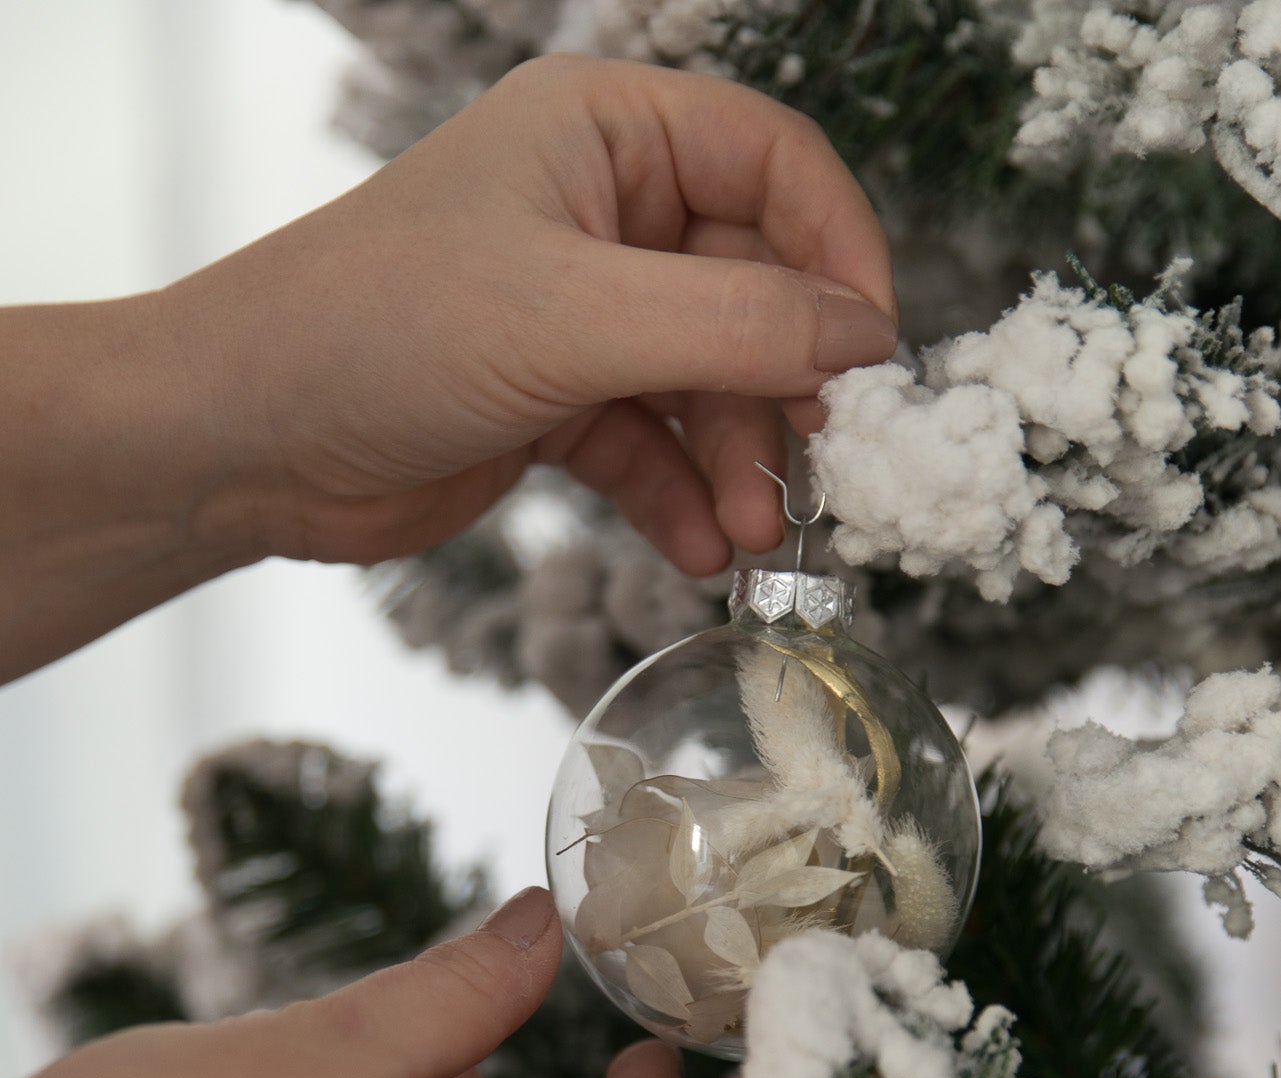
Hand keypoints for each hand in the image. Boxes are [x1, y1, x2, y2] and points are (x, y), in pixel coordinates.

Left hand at [165, 53, 896, 577]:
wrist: (244, 441)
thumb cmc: (381, 332)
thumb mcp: (574, 318)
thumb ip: (734, 324)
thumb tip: (866, 339)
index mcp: (605, 132)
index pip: (774, 165)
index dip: (837, 252)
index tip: (873, 353)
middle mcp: (602, 212)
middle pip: (752, 288)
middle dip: (781, 389)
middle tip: (814, 472)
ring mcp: (580, 312)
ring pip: (708, 380)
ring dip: (738, 461)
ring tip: (752, 537)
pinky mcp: (556, 401)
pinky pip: (652, 445)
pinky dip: (681, 496)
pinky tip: (699, 551)